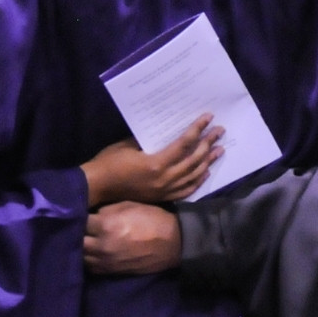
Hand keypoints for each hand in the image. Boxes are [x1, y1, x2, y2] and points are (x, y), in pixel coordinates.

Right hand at [80, 115, 223, 208]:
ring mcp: (164, 190)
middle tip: (219, 132)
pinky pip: (186, 191)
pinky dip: (197, 181)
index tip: (208, 118)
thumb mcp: (128, 144)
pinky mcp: (161, 198)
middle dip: (208, 144)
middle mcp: (165, 178)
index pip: (184, 144)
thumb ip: (149, 139)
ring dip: (208, 162)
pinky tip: (205, 173)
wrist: (97, 187)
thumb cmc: (109, 161)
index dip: (198, 130)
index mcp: (157, 163)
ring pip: (193, 176)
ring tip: (219, 150)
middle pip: (194, 160)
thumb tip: (165, 131)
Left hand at [83, 202, 181, 275]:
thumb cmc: (152, 218)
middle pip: (78, 241)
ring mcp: (106, 261)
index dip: (80, 215)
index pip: (81, 221)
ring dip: (82, 248)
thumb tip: (93, 215)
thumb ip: (107, 210)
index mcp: (106, 225)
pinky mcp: (112, 271)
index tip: (81, 212)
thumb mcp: (130, 205)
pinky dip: (89, 260)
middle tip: (81, 227)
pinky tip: (92, 253)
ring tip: (85, 240)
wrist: (172, 243)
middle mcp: (102, 245)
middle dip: (78, 233)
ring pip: (82, 257)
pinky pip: (92, 268)